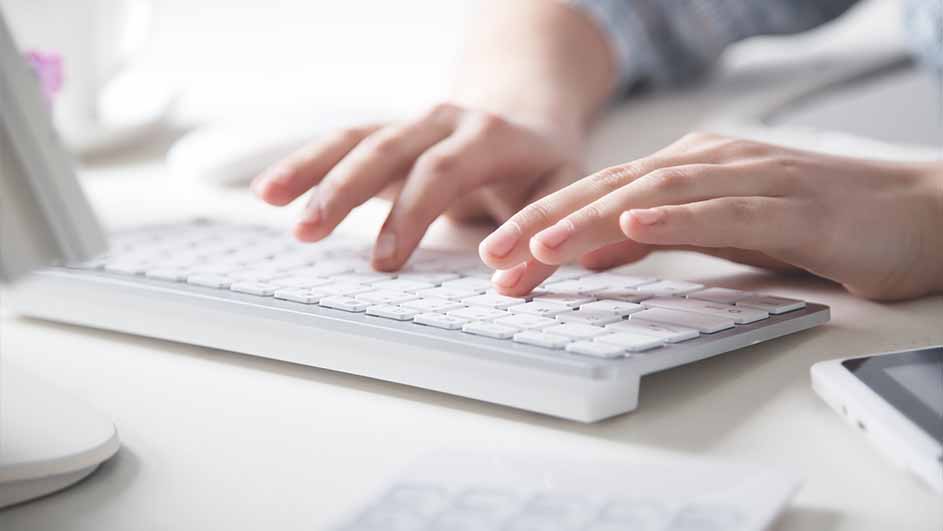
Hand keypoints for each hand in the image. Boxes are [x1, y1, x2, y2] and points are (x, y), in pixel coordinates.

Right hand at [252, 103, 582, 270]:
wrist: (524, 113)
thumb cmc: (541, 164)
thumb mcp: (562, 193)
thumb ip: (544, 238)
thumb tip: (511, 284)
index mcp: (490, 135)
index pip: (443, 170)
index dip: (412, 213)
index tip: (386, 261)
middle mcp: (444, 122)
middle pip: (388, 148)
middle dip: (345, 188)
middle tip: (309, 232)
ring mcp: (412, 125)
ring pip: (357, 139)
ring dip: (313, 169)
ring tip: (269, 199)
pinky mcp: (389, 137)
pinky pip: (343, 143)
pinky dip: (306, 163)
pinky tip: (270, 188)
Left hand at [479, 133, 942, 300]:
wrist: (915, 213)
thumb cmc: (813, 221)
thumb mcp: (717, 230)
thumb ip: (659, 235)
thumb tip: (594, 251)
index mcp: (685, 170)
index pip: (596, 197)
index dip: (541, 225)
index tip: (495, 262)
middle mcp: (708, 164)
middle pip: (609, 190)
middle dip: (544, 223)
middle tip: (491, 258)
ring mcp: (750, 178)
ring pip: (654, 195)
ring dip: (591, 220)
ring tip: (540, 247)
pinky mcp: (792, 206)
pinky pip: (726, 210)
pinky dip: (677, 219)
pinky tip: (636, 229)